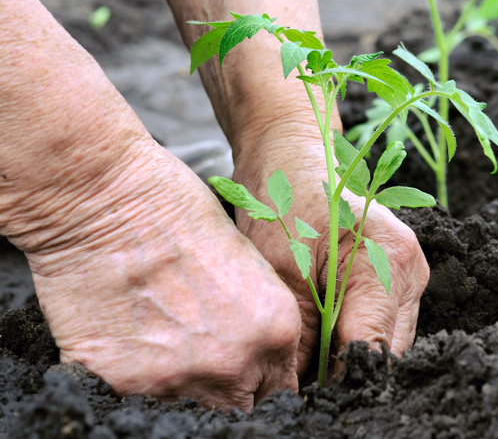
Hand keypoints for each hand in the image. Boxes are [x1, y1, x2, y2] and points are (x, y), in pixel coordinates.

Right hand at [23, 141, 301, 411]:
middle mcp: (234, 363)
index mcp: (275, 329)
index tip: (247, 375)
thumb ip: (258, 317)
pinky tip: (126, 336)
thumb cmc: (177, 210)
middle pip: (239, 406)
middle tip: (202, 354)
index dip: (261, 380)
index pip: (280, 389)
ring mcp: (178, 379)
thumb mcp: (247, 261)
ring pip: (189, 408)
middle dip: (227, 387)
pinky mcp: (123, 383)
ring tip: (160, 337)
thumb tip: (256, 351)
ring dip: (180, 383)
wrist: (106, 199)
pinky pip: (135, 398)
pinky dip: (132, 376)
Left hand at [232, 132, 429, 377]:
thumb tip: (299, 392)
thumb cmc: (282, 201)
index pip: (372, 349)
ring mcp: (411, 274)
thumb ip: (299, 339)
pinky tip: (322, 338)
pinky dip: (353, 338)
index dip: (337, 381)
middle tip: (301, 384)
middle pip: (387, 352)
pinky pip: (383, 325)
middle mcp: (411, 270)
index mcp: (389, 261)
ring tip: (308, 361)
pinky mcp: (399, 278)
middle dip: (346, 373)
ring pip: (388, 343)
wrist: (291, 155)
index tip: (303, 397)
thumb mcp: (280, 274)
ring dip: (350, 357)